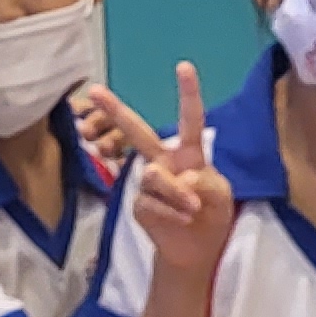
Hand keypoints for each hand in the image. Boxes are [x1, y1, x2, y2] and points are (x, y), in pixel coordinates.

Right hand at [86, 64, 234, 281]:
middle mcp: (164, 162)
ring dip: (176, 193)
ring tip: (192, 208)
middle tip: (94, 91)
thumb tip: (178, 178)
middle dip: (115, 110)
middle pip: (137, 132)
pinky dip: (171, 212)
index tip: (184, 66)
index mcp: (189, 154)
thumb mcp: (221, 196)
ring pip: (153, 176)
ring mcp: (148, 183)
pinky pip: (151, 202)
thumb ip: (205, 182)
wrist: (196, 250)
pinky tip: (182, 219)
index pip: (189, 120)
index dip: (188, 94)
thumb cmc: (212, 215)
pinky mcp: (139, 204)